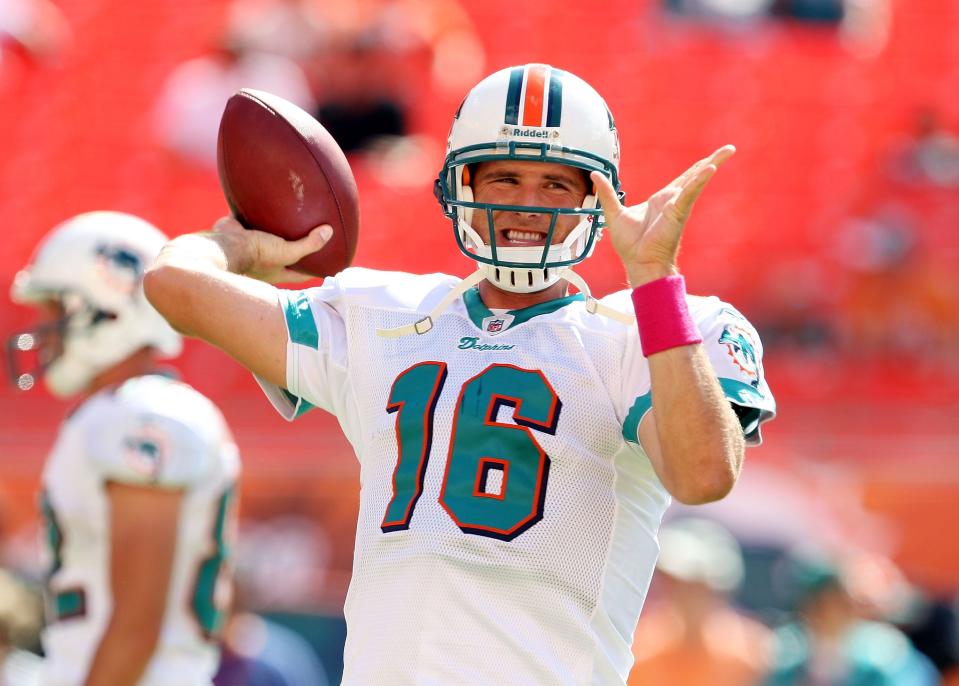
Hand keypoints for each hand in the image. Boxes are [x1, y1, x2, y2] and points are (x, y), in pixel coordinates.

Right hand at [210, 216, 331, 283]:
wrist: (223, 246)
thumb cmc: (256, 255)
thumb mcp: (287, 252)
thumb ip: (308, 244)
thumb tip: (329, 231)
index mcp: (278, 271)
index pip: (301, 273)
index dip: (314, 269)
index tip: (328, 264)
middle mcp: (265, 261)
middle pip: (285, 253)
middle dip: (297, 246)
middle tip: (312, 233)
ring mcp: (252, 246)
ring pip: (269, 234)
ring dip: (278, 227)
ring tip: (292, 214)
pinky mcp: (241, 230)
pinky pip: (251, 217)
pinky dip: (258, 210)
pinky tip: (268, 198)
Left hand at [591, 145, 735, 285]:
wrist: (638, 262)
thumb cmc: (631, 245)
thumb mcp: (614, 213)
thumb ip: (607, 193)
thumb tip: (596, 176)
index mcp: (661, 200)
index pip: (682, 179)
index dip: (696, 168)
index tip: (709, 158)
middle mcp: (672, 200)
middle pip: (695, 175)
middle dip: (712, 161)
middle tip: (729, 149)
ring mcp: (677, 205)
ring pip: (697, 180)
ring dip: (712, 164)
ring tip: (728, 151)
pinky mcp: (677, 212)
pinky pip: (689, 193)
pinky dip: (698, 180)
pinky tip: (709, 168)